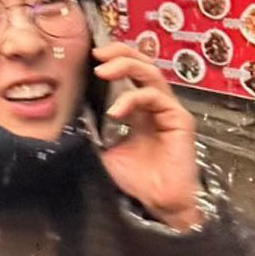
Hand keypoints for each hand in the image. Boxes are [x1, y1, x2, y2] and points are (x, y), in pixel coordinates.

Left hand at [93, 43, 202, 230]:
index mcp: (139, 107)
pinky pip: (156, 97)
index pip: (129, 72)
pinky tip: (116, 111)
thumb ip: (95, 126)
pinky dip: (134, 98)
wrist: (157, 202)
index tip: (92, 56)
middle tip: (98, 54)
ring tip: (103, 71)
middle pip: (143, 63)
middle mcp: (155, 104)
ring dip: (126, 66)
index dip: (114, 58)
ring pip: (151, 73)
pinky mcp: (180, 119)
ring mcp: (169, 109)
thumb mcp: (105, 147)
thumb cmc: (135, 178)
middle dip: (121, 53)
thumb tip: (74, 107)